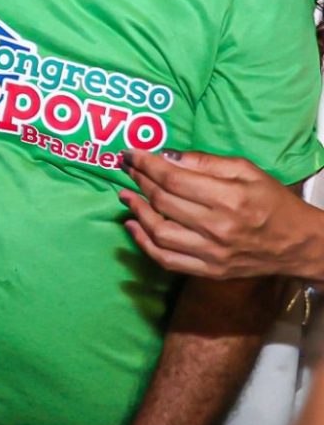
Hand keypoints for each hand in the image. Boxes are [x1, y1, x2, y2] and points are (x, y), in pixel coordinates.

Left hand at [119, 149, 323, 281]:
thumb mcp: (246, 170)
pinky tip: (133, 226)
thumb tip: (166, 156)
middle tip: (127, 169)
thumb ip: (205, 162)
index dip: (146, 164)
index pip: (174, 179)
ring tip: (126, 195)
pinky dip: (144, 243)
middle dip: (139, 181)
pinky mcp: (209, 271)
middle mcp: (218, 228)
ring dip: (136, 211)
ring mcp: (212, 253)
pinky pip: (167, 260)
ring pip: (159, 232)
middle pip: (163, 202)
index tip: (130, 154)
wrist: (298, 244)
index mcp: (230, 199)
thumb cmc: (273, 201)